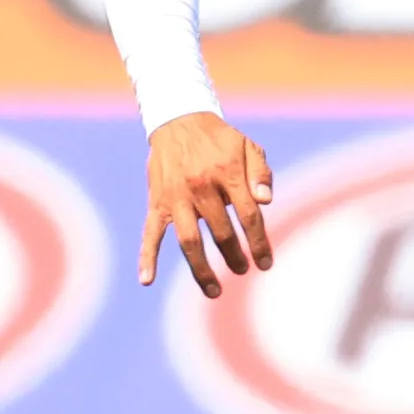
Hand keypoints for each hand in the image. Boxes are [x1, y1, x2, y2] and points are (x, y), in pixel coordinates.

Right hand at [139, 111, 273, 297]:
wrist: (178, 121)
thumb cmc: (220, 141)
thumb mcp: (248, 147)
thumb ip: (260, 173)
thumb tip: (267, 201)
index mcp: (226, 174)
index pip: (248, 216)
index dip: (259, 242)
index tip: (266, 263)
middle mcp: (200, 188)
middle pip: (221, 233)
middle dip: (234, 257)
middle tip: (243, 270)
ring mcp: (176, 198)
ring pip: (189, 242)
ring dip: (201, 269)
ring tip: (215, 291)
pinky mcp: (157, 203)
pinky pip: (150, 233)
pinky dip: (146, 257)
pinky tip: (146, 280)